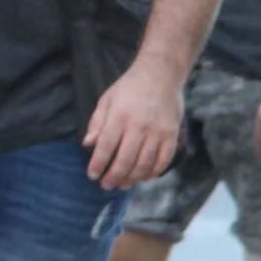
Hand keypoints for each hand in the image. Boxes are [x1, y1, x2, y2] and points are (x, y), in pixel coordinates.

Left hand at [82, 59, 182, 188]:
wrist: (161, 74)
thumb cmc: (129, 87)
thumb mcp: (107, 100)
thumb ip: (97, 123)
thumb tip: (87, 144)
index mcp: (119, 117)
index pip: (105, 147)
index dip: (98, 164)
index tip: (92, 175)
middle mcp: (139, 126)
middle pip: (125, 160)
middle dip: (113, 176)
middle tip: (106, 186)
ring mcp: (158, 132)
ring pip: (144, 164)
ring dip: (132, 178)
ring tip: (122, 184)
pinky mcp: (172, 135)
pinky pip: (163, 160)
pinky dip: (153, 172)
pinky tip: (144, 177)